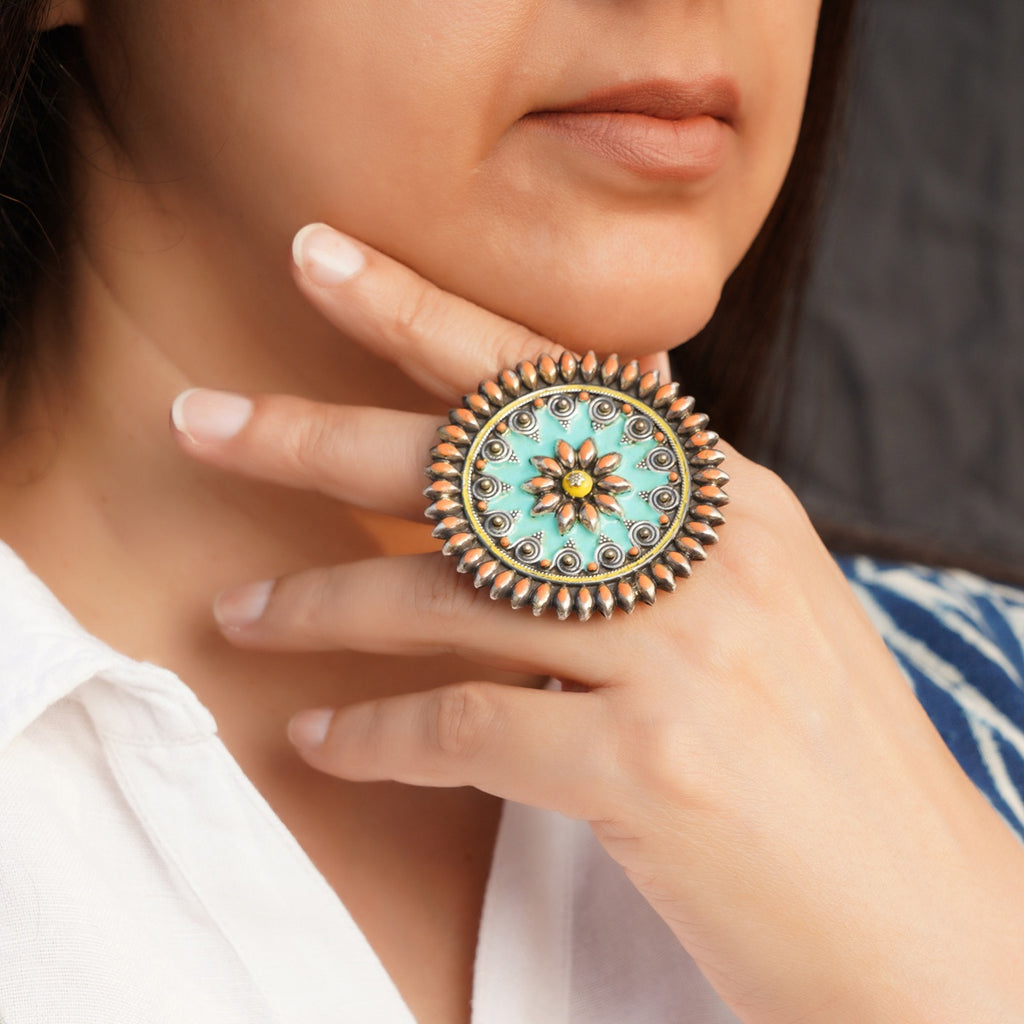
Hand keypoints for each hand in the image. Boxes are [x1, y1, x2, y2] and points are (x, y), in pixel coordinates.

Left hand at [173, 223, 1023, 1022]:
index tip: (324, 262)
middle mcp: (704, 554)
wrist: (917, 908)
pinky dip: (378, 736)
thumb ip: (677, 500)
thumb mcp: (768, 593)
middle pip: (476, 464)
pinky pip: (466, 727)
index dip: (429, 312)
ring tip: (240, 613)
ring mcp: (681, 657)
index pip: (556, 376)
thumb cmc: (824, 754)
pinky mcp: (650, 769)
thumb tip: (614, 389)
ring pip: (448, 599)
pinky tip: (323, 741)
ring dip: (323, 607)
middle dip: (320, 435)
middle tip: (203, 420)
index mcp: (728, 498)